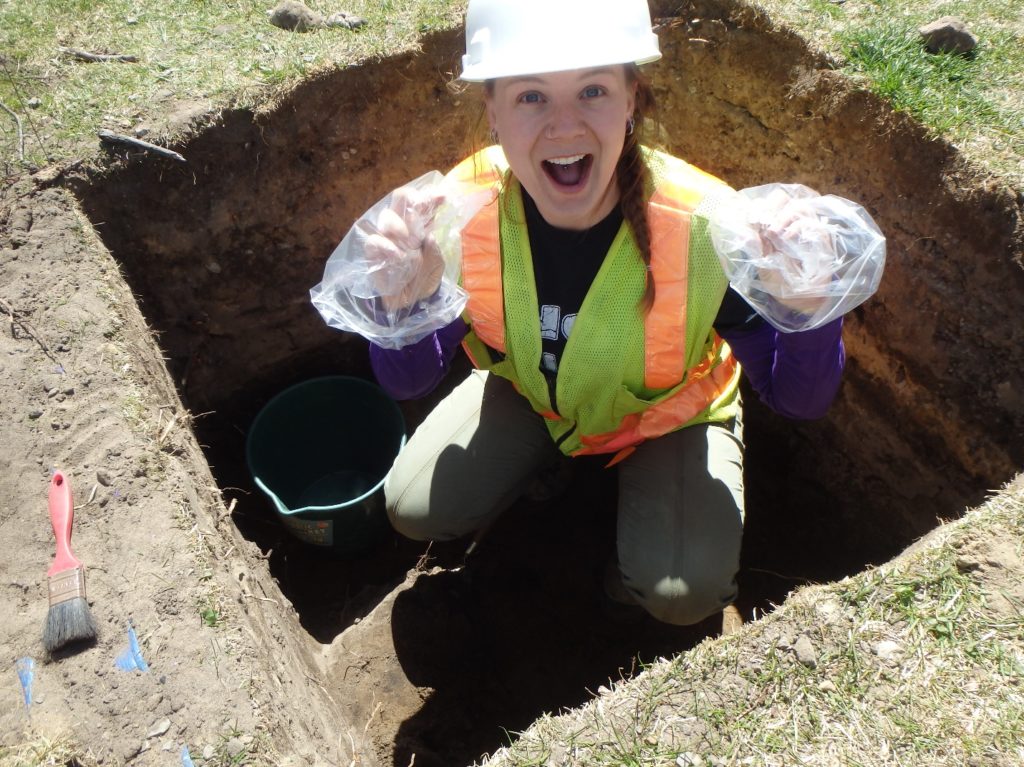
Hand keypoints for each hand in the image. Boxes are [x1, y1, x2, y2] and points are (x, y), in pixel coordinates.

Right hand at [363, 186, 446, 311]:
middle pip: (399, 199)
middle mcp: (402, 226)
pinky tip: (397, 256)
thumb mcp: (436, 264)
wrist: (411, 302)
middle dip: (411, 200)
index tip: (442, 198)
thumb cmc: (424, 278)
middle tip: (420, 212)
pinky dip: (386, 246)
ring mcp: (386, 237)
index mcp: (419, 225)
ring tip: (410, 243)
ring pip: (386, 217)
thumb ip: (434, 249)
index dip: (430, 197)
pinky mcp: (373, 251)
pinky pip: (374, 240)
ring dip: (400, 227)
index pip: (421, 204)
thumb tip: (428, 236)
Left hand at [750, 191, 836, 315]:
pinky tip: (787, 238)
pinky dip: (798, 227)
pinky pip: (812, 223)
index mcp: (774, 226)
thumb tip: (743, 231)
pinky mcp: (821, 238)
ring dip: (783, 216)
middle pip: (782, 197)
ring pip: (799, 206)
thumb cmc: (780, 281)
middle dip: (771, 206)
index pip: (766, 203)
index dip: (757, 207)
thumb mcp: (762, 264)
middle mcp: (790, 224)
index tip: (749, 218)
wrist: (800, 300)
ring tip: (773, 232)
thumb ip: (754, 247)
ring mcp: (808, 229)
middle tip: (763, 223)